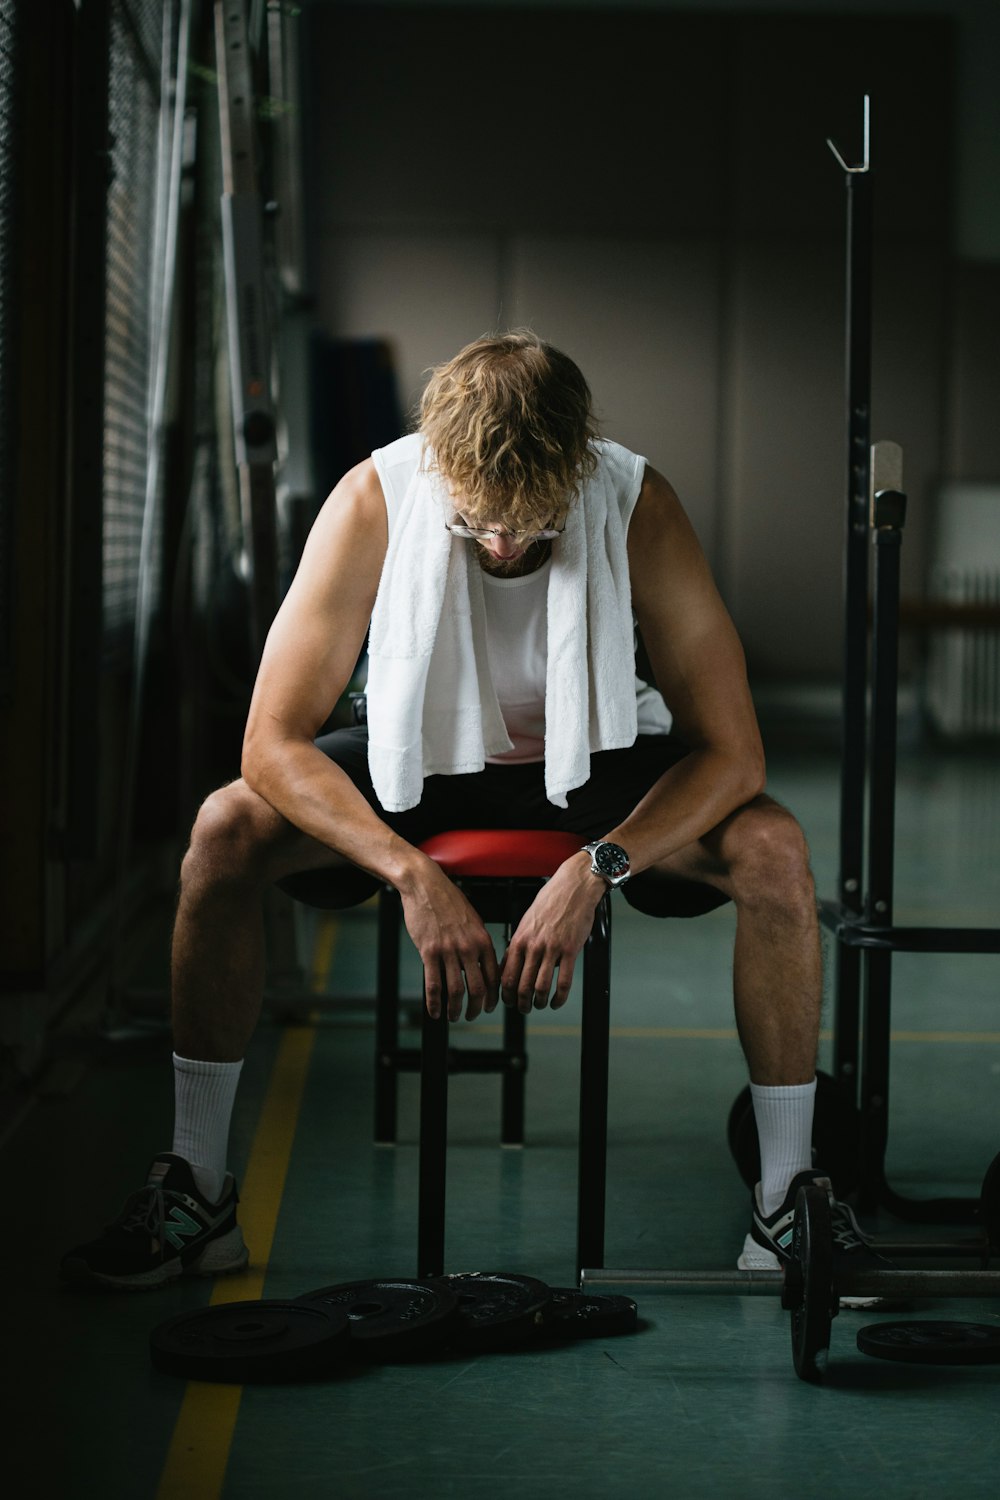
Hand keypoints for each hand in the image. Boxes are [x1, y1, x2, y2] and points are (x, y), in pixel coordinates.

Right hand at [398, 860, 499, 1021]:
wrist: (425, 885)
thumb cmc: (448, 900)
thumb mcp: (473, 919)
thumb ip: (478, 941)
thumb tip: (481, 963)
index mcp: (483, 940)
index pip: (494, 977)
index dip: (493, 996)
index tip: (489, 1006)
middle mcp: (469, 947)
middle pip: (478, 988)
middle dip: (477, 1008)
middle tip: (473, 1015)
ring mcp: (449, 950)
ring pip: (456, 990)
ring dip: (456, 1009)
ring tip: (454, 1016)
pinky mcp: (429, 951)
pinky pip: (433, 984)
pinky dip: (435, 1003)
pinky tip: (435, 1012)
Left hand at [500, 855, 603, 1012]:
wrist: (573, 887)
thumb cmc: (550, 902)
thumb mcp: (526, 922)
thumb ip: (518, 944)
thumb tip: (508, 965)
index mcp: (519, 939)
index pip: (505, 975)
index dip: (505, 994)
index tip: (507, 1001)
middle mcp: (533, 946)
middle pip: (521, 986)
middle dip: (521, 1003)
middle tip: (524, 1008)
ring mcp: (552, 949)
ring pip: (541, 987)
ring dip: (539, 1002)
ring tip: (540, 1005)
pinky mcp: (570, 950)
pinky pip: (563, 982)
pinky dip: (559, 998)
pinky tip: (557, 1002)